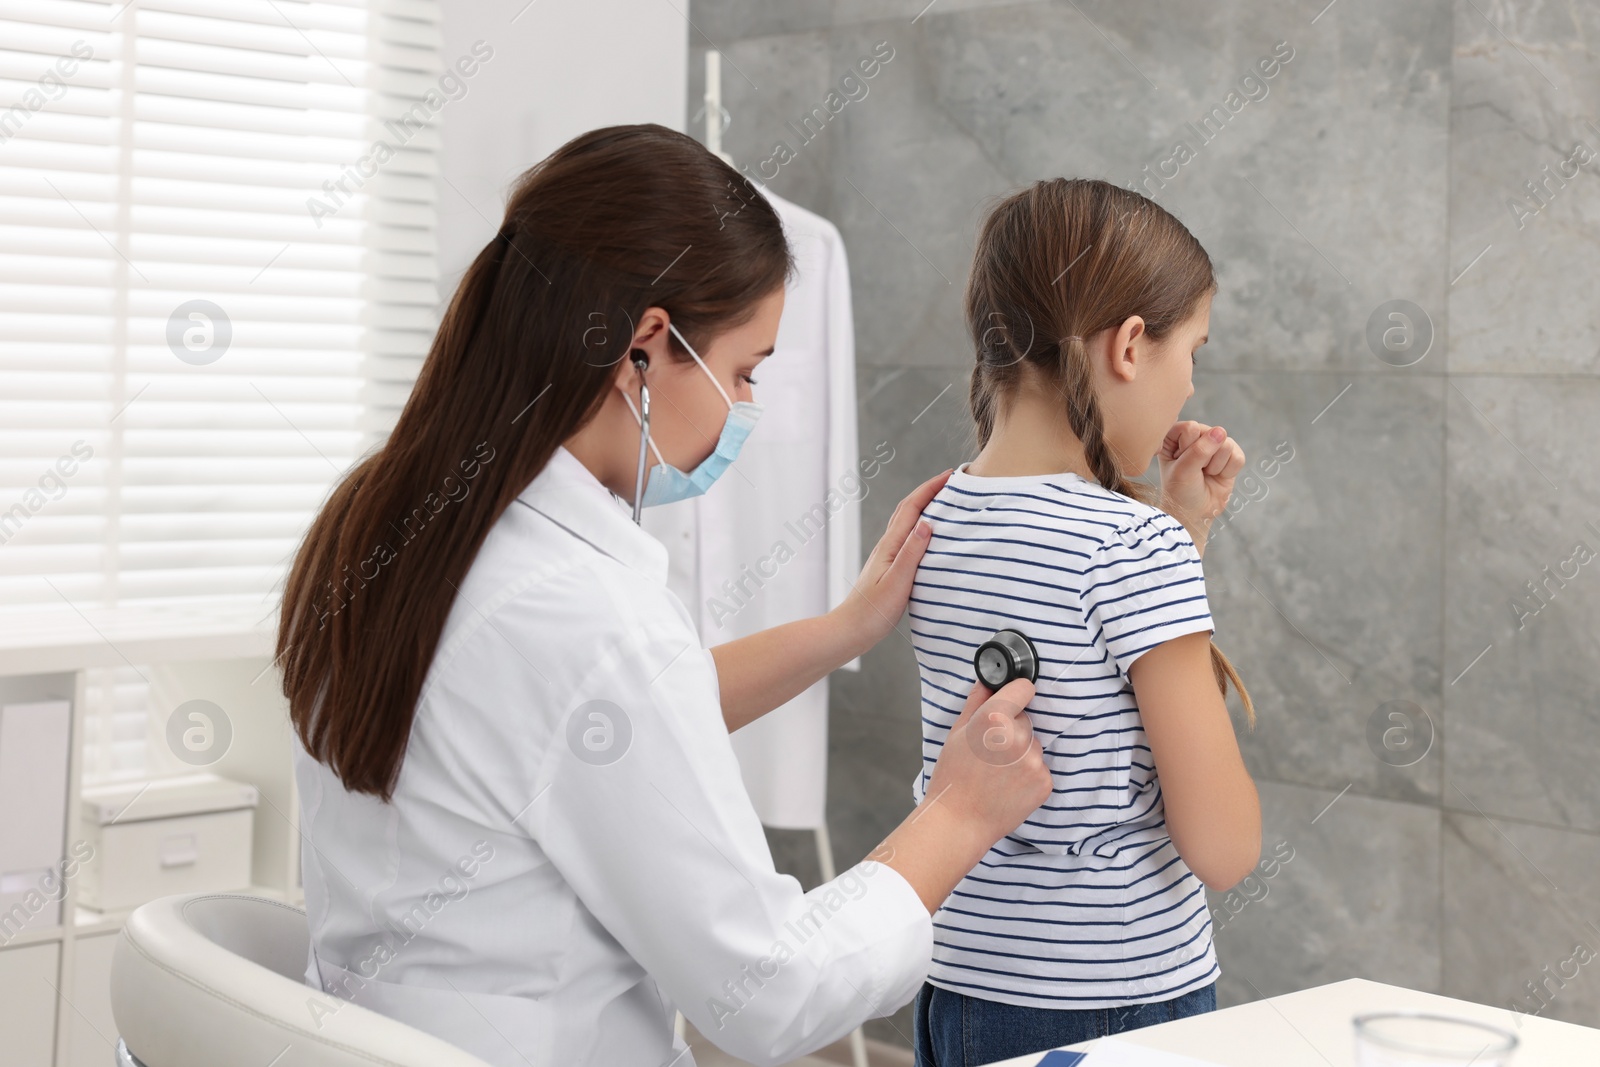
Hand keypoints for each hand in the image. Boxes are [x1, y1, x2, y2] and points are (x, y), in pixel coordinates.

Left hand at [830, 468, 950, 655]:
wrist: (851, 630)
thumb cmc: (873, 612)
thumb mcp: (897, 582)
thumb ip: (911, 553)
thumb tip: (927, 522)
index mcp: (890, 545)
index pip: (912, 507)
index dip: (930, 488)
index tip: (951, 476)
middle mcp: (887, 546)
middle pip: (908, 509)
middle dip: (929, 491)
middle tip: (953, 482)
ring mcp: (887, 555)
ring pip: (907, 522)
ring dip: (925, 506)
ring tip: (947, 502)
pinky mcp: (889, 567)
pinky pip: (908, 538)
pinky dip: (921, 527)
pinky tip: (931, 536)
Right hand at [924, 677, 1050, 842]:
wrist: (959, 822)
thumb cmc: (952, 778)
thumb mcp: (956, 733)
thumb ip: (976, 702)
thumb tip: (988, 682)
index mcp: (994, 719)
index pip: (1024, 688)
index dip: (1015, 695)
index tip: (1010, 703)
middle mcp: (1018, 737)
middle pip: (1026, 720)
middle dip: (1012, 729)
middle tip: (990, 751)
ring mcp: (1034, 761)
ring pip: (1033, 744)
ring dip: (1021, 753)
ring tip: (997, 772)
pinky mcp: (1044, 782)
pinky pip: (1040, 767)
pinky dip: (1028, 774)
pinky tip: (1008, 785)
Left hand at [1157, 421, 1245, 544]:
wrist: (1194, 513)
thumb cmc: (1180, 491)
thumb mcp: (1183, 471)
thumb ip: (1199, 450)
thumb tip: (1221, 431)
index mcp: (1175, 434)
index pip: (1191, 428)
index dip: (1187, 449)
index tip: (1179, 464)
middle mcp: (1195, 435)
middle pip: (1211, 433)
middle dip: (1204, 458)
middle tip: (1194, 471)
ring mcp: (1214, 444)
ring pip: (1226, 444)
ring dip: (1215, 466)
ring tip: (1205, 474)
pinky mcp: (1231, 455)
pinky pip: (1238, 456)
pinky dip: (1228, 471)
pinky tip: (1217, 476)